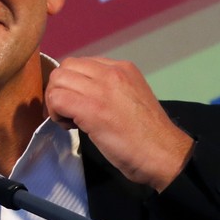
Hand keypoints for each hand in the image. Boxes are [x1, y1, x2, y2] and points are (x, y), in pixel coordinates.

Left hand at [45, 57, 193, 191]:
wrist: (164, 155)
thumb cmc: (146, 134)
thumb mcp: (128, 98)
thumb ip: (106, 88)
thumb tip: (77, 92)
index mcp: (122, 68)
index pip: (79, 64)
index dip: (71, 83)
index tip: (77, 103)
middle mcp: (111, 72)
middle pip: (65, 68)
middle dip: (59, 89)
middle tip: (68, 112)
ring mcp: (101, 88)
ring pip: (57, 80)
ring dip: (56, 101)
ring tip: (70, 120)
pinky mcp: (91, 108)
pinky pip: (56, 98)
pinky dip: (55, 113)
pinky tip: (69, 126)